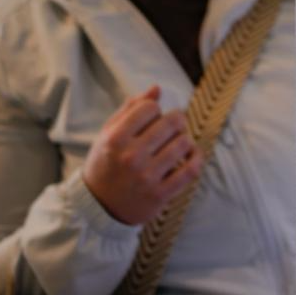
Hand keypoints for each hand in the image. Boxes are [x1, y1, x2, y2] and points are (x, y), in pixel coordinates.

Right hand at [82, 86, 202, 224]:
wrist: (99, 206)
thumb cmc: (106, 163)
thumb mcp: (108, 134)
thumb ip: (130, 109)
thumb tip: (157, 88)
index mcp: (115, 139)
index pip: (151, 108)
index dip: (154, 110)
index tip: (151, 120)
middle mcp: (131, 157)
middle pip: (173, 122)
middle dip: (176, 121)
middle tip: (172, 128)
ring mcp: (146, 177)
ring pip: (184, 143)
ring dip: (185, 140)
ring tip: (178, 143)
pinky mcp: (160, 194)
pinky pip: (191, 169)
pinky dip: (196, 158)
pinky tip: (191, 155)